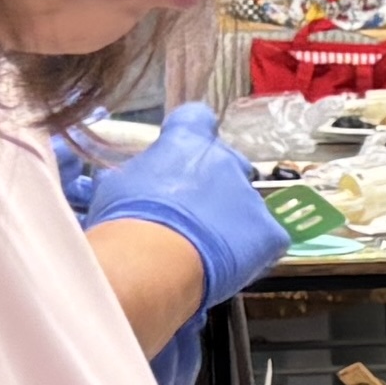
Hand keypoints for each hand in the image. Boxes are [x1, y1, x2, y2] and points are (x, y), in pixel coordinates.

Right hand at [71, 105, 287, 305]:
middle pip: (228, 164)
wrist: (151, 261)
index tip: (183, 152)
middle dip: (214, 184)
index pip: (197, 118)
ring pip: (247, 205)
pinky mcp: (269, 231)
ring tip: (204, 249)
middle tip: (191, 214)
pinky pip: (268, 238)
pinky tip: (231, 266)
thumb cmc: (124, 221)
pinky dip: (254, 251)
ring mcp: (250, 196)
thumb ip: (137, 175)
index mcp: (186, 142)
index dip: (192, 133)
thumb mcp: (116, 186)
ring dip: (231, 222)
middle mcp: (225, 161)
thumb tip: (136, 181)